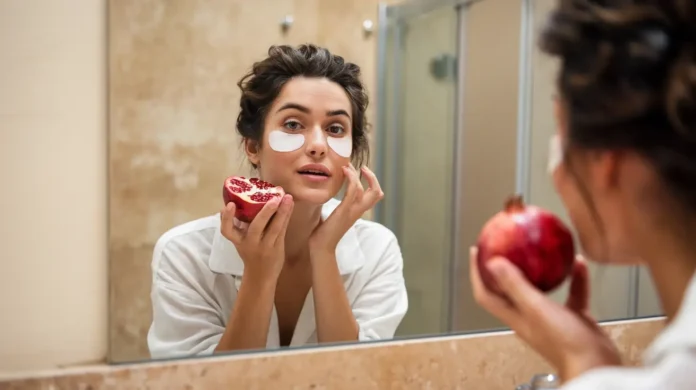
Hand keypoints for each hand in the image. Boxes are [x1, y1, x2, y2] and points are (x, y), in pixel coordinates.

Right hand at [220, 194, 293, 281]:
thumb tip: (231, 201)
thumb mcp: (239, 241)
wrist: (260, 276)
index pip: (227, 230)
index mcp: (238, 240)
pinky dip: (286, 217)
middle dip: (265, 212)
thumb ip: (236, 224)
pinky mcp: (277, 248)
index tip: (230, 205)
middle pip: (256, 227)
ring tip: (288, 198)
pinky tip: (290, 206)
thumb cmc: (249, 252)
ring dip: (282, 212)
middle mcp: (251, 243)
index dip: (227, 218)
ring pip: (275, 228)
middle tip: (274, 198)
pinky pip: (282, 230)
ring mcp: (265, 246)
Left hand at [308, 165, 383, 253]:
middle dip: (372, 177)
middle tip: (362, 167)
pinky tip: (344, 171)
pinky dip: (352, 179)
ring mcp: (353, 211)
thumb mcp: (333, 216)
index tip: (360, 171)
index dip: (371, 181)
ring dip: (359, 174)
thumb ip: (336, 207)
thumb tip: (327, 197)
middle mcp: (358, 211)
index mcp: (357, 211)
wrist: (321, 247)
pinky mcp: (344, 211)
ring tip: (348, 166)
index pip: (374, 195)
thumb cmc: (324, 233)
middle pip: (377, 193)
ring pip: (370, 191)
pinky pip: (354, 192)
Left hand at [469, 247, 621, 381]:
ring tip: (542, 250)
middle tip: (506, 245)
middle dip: (505, 267)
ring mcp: (551, 317)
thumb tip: (493, 263)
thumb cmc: (564, 342)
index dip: (477, 274)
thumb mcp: (535, 308)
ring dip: (542, 270)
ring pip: (542, 289)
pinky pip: (572, 293)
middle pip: (510, 289)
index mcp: (514, 316)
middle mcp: (529, 316)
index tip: (475, 252)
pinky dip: (575, 279)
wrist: (596, 365)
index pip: (485, 294)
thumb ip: (515, 286)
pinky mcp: (573, 318)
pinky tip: (579, 263)